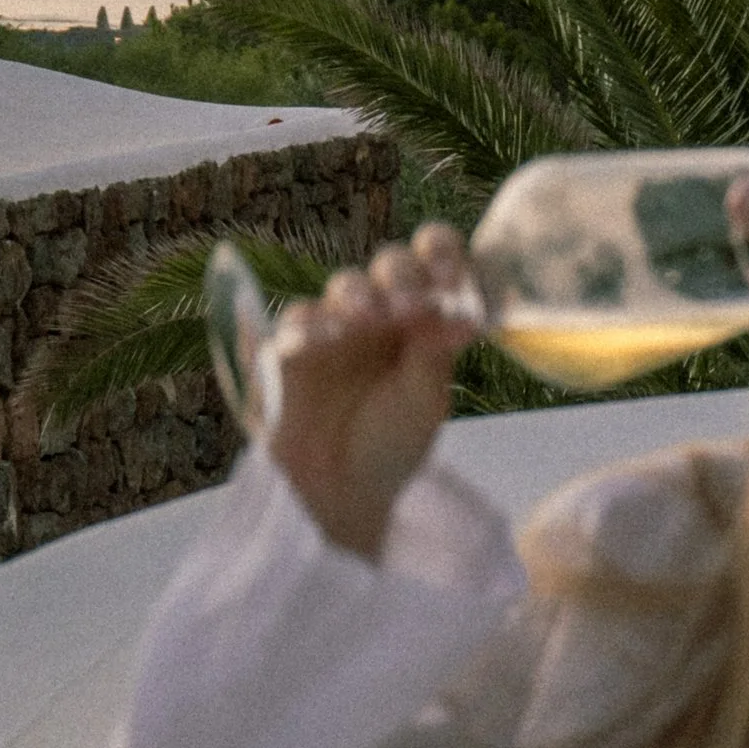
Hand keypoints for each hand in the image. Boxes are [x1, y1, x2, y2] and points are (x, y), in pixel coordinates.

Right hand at [265, 224, 474, 559]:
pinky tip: (320, 332)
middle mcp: (380, 309)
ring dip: (357, 293)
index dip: (443, 255)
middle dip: (401, 274)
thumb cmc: (391, 442)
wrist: (341, 492)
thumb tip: (460, 312)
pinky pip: (293, 323)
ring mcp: (334, 324)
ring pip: (343, 287)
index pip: (434, 262)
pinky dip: (307, 323)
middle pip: (390, 265)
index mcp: (421, 313)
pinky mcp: (288, 347)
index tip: (451, 276)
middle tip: (408, 302)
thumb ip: (434, 355)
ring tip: (367, 313)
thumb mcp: (424, 401)